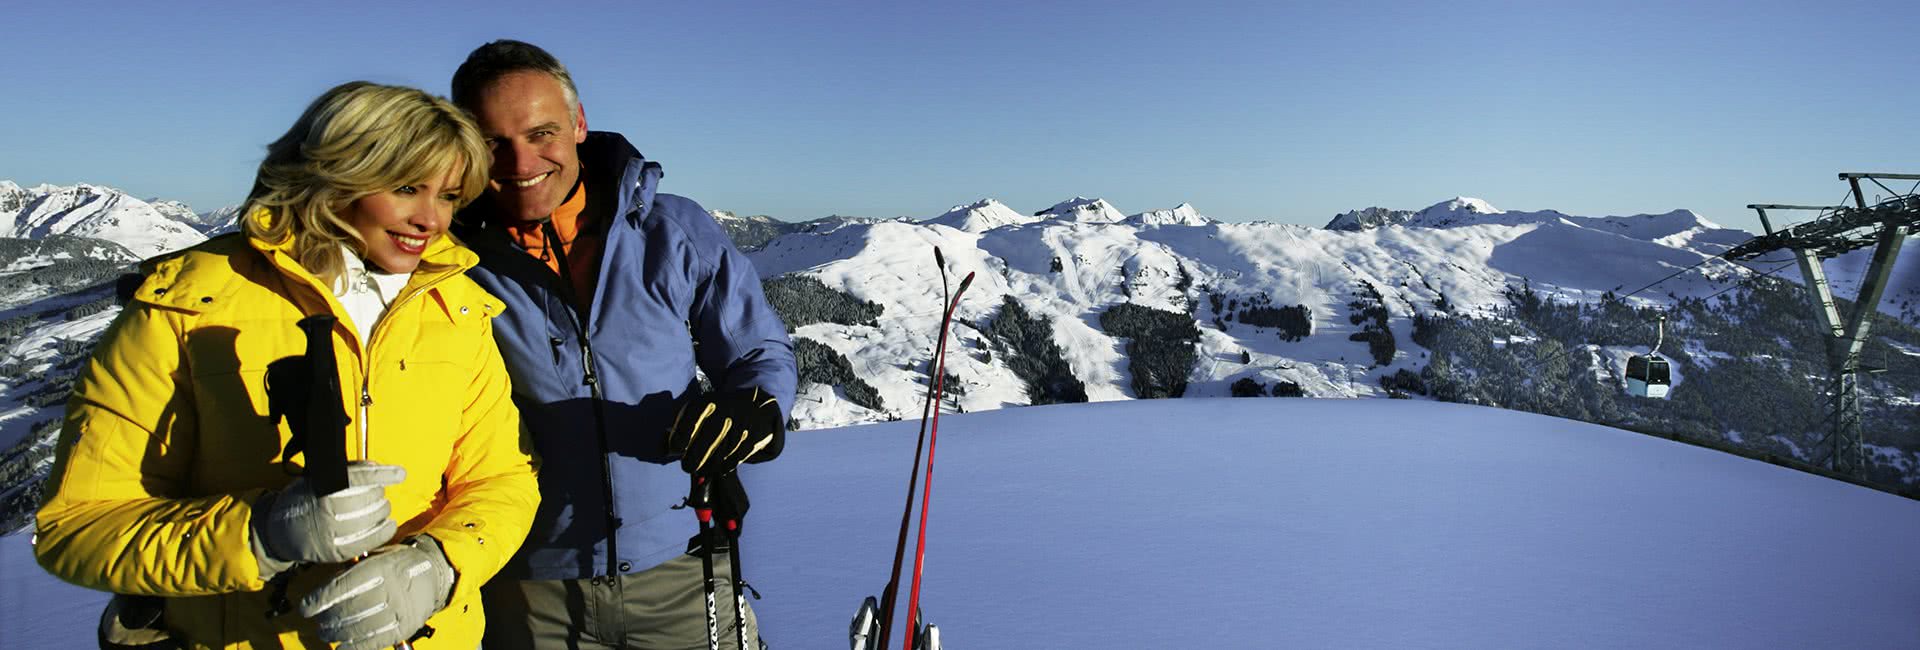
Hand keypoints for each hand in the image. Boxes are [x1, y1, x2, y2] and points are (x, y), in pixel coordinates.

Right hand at [249, 462, 404, 579]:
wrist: (277, 533)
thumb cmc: (300, 502)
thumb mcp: (315, 481)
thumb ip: (344, 473)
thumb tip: (374, 466)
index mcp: (319, 489)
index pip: (357, 478)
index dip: (383, 474)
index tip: (400, 473)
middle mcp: (324, 510)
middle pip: (367, 498)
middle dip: (379, 493)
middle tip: (379, 493)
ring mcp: (329, 533)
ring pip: (370, 518)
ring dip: (382, 510)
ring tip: (382, 507)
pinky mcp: (334, 551)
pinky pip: (367, 541)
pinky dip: (383, 532)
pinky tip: (389, 524)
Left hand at [299, 536, 455, 649]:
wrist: (434, 573)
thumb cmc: (397, 564)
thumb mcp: (375, 557)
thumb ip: (351, 571)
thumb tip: (322, 591)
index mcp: (380, 568)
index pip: (342, 587)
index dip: (319, 600)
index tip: (305, 607)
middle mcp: (390, 588)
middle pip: (348, 610)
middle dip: (327, 620)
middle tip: (319, 622)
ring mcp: (399, 609)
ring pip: (359, 628)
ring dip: (337, 634)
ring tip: (328, 633)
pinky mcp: (405, 627)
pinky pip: (375, 642)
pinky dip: (355, 647)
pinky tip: (343, 647)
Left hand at [666, 387, 782, 474]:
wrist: (756, 406)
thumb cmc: (718, 412)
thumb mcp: (701, 410)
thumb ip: (682, 427)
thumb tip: (666, 450)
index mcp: (707, 402)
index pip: (690, 421)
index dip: (680, 439)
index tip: (677, 450)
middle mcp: (724, 411)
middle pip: (705, 441)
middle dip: (693, 458)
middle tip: (688, 467)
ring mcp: (740, 425)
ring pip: (720, 453)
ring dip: (708, 466)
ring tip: (701, 470)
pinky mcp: (752, 437)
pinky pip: (735, 457)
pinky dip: (725, 466)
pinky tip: (718, 468)